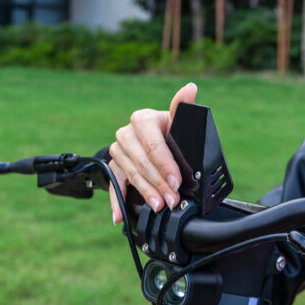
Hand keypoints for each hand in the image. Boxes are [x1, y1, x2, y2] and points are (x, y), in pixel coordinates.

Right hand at [108, 82, 197, 221]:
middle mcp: (127, 133)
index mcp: (143, 119)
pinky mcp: (113, 165)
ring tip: (159, 206)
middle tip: (172, 200)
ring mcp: (118, 150)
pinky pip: (113, 184)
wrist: (154, 140)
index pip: (153, 145)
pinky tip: (119, 216)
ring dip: (145, 193)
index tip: (177, 181)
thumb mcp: (178, 121)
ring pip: (131, 175)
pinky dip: (116, 202)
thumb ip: (183, 108)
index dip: (165, 165)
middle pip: (142, 163)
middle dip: (159, 184)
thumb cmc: (170, 131)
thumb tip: (190, 88)